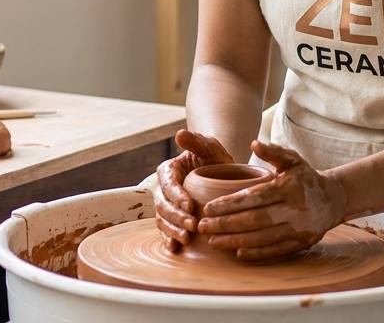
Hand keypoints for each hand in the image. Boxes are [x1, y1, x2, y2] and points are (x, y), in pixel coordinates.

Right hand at [153, 129, 233, 251]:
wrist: (220, 174)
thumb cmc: (215, 158)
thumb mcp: (210, 147)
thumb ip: (196, 141)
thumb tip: (179, 134)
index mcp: (168, 170)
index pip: (169, 184)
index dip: (177, 195)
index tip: (190, 205)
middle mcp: (163, 188)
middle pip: (163, 204)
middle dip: (175, 217)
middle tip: (192, 226)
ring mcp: (166, 205)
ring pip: (162, 219)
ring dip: (172, 230)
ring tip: (186, 239)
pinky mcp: (171, 219)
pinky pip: (165, 231)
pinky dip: (168, 240)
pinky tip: (175, 249)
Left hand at [196, 140, 347, 260]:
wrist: (333, 200)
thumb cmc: (304, 177)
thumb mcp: (292, 159)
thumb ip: (273, 151)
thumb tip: (254, 143)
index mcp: (288, 187)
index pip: (254, 197)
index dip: (229, 204)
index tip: (207, 208)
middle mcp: (295, 209)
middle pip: (254, 220)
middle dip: (225, 224)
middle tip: (202, 226)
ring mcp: (299, 229)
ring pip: (262, 238)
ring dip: (234, 241)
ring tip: (212, 241)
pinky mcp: (301, 243)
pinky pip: (275, 250)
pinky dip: (256, 252)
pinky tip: (237, 252)